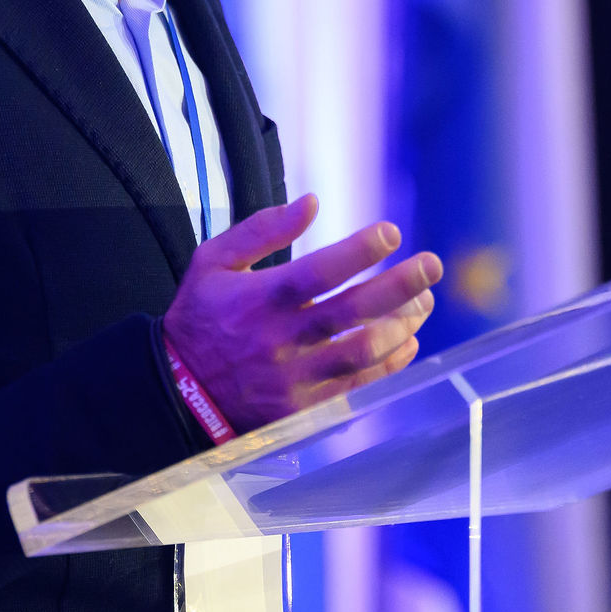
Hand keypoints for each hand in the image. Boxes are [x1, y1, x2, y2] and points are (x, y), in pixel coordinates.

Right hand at [162, 194, 442, 430]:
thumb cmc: (200, 318)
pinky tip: (408, 341)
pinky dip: (389, 365)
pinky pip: (357, 388)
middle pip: (350, 313)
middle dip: (397, 287)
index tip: (391, 233)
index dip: (357, 252)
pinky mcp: (304, 410)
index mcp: (259, 300)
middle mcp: (280, 340)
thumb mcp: (213, 261)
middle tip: (432, 266)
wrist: (178, 393)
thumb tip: (311, 201)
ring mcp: (295, 379)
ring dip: (400, 326)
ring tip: (424, 302)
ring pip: (361, 353)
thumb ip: (261, 229)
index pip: (316, 273)